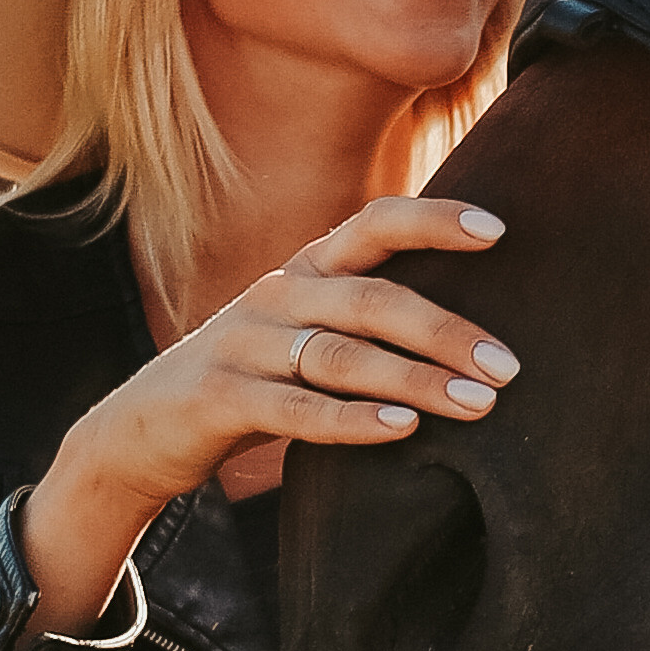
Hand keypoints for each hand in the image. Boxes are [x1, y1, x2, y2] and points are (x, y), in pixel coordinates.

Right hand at [25, 197, 512, 632]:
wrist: (140, 430)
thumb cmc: (254, 380)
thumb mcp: (307, 335)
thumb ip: (369, 320)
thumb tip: (476, 332)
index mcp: (305, 270)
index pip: (374, 225)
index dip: (434, 220)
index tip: (500, 229)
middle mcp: (276, 294)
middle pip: (372, 300)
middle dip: (447, 332)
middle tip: (509, 368)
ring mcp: (242, 343)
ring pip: (341, 356)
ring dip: (415, 380)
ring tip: (476, 404)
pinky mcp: (218, 398)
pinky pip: (295, 408)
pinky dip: (352, 420)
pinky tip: (403, 430)